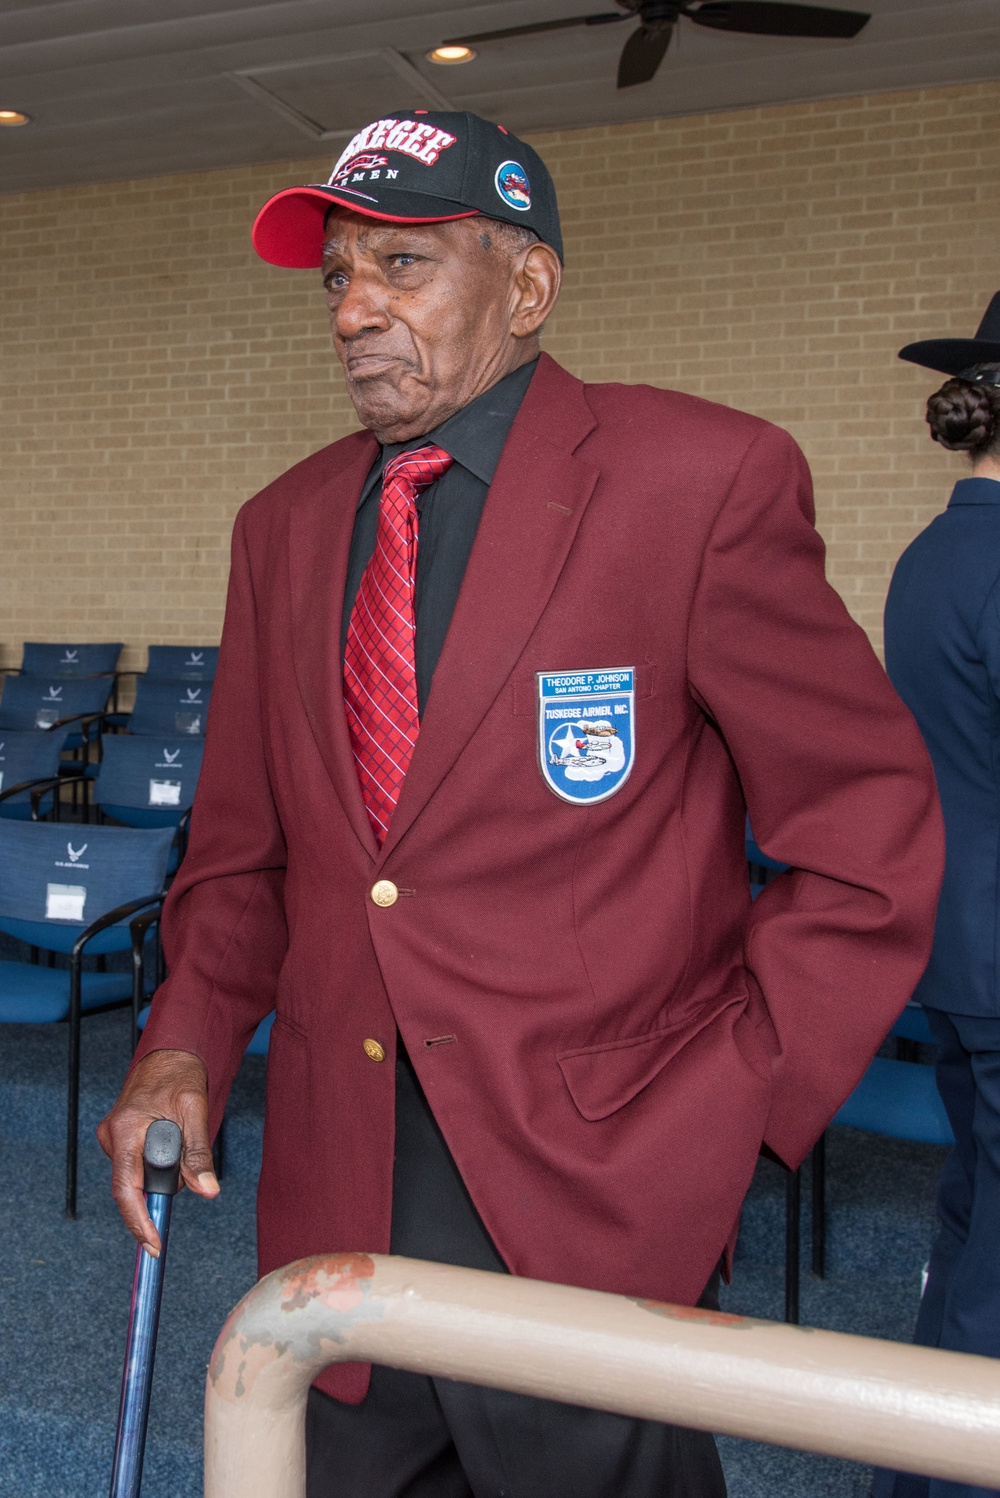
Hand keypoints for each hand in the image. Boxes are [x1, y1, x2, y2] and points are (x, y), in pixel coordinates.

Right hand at [97, 1049, 218, 1256]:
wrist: (170, 1054)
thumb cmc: (181, 1076)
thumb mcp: (196, 1111)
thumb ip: (199, 1153)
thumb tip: (208, 1191)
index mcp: (125, 1130)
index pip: (126, 1190)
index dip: (139, 1222)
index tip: (154, 1245)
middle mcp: (112, 1136)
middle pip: (133, 1186)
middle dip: (162, 1187)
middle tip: (189, 1168)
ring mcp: (113, 1138)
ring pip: (137, 1176)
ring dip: (162, 1172)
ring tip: (183, 1139)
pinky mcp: (120, 1138)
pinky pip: (137, 1165)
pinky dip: (156, 1164)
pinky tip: (173, 1143)